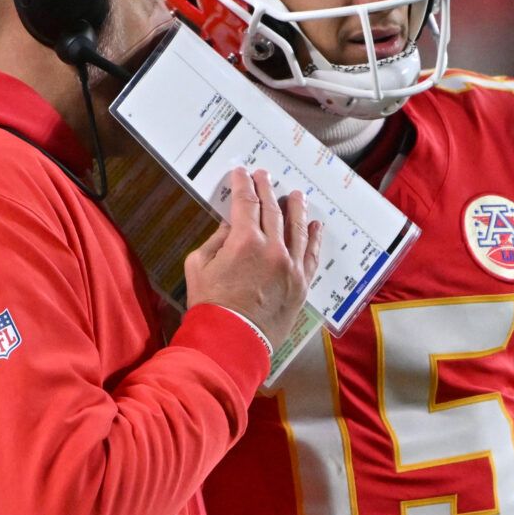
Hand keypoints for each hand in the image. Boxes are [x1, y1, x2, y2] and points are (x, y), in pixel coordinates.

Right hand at [183, 168, 321, 351]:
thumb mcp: (198, 266)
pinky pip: (312, 255)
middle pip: (273, 210)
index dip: (243, 184)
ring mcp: (291, 266)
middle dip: (267, 189)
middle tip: (265, 176)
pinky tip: (315, 225)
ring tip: (296, 194)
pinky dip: (314, 238)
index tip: (242, 173)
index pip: (246, 202)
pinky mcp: (302, 284)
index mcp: (244, 241)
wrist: (231, 341)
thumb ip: (216, 241)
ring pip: (297, 228)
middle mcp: (273, 248)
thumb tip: (230, 227)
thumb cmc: (210, 304)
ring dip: (296, 208)